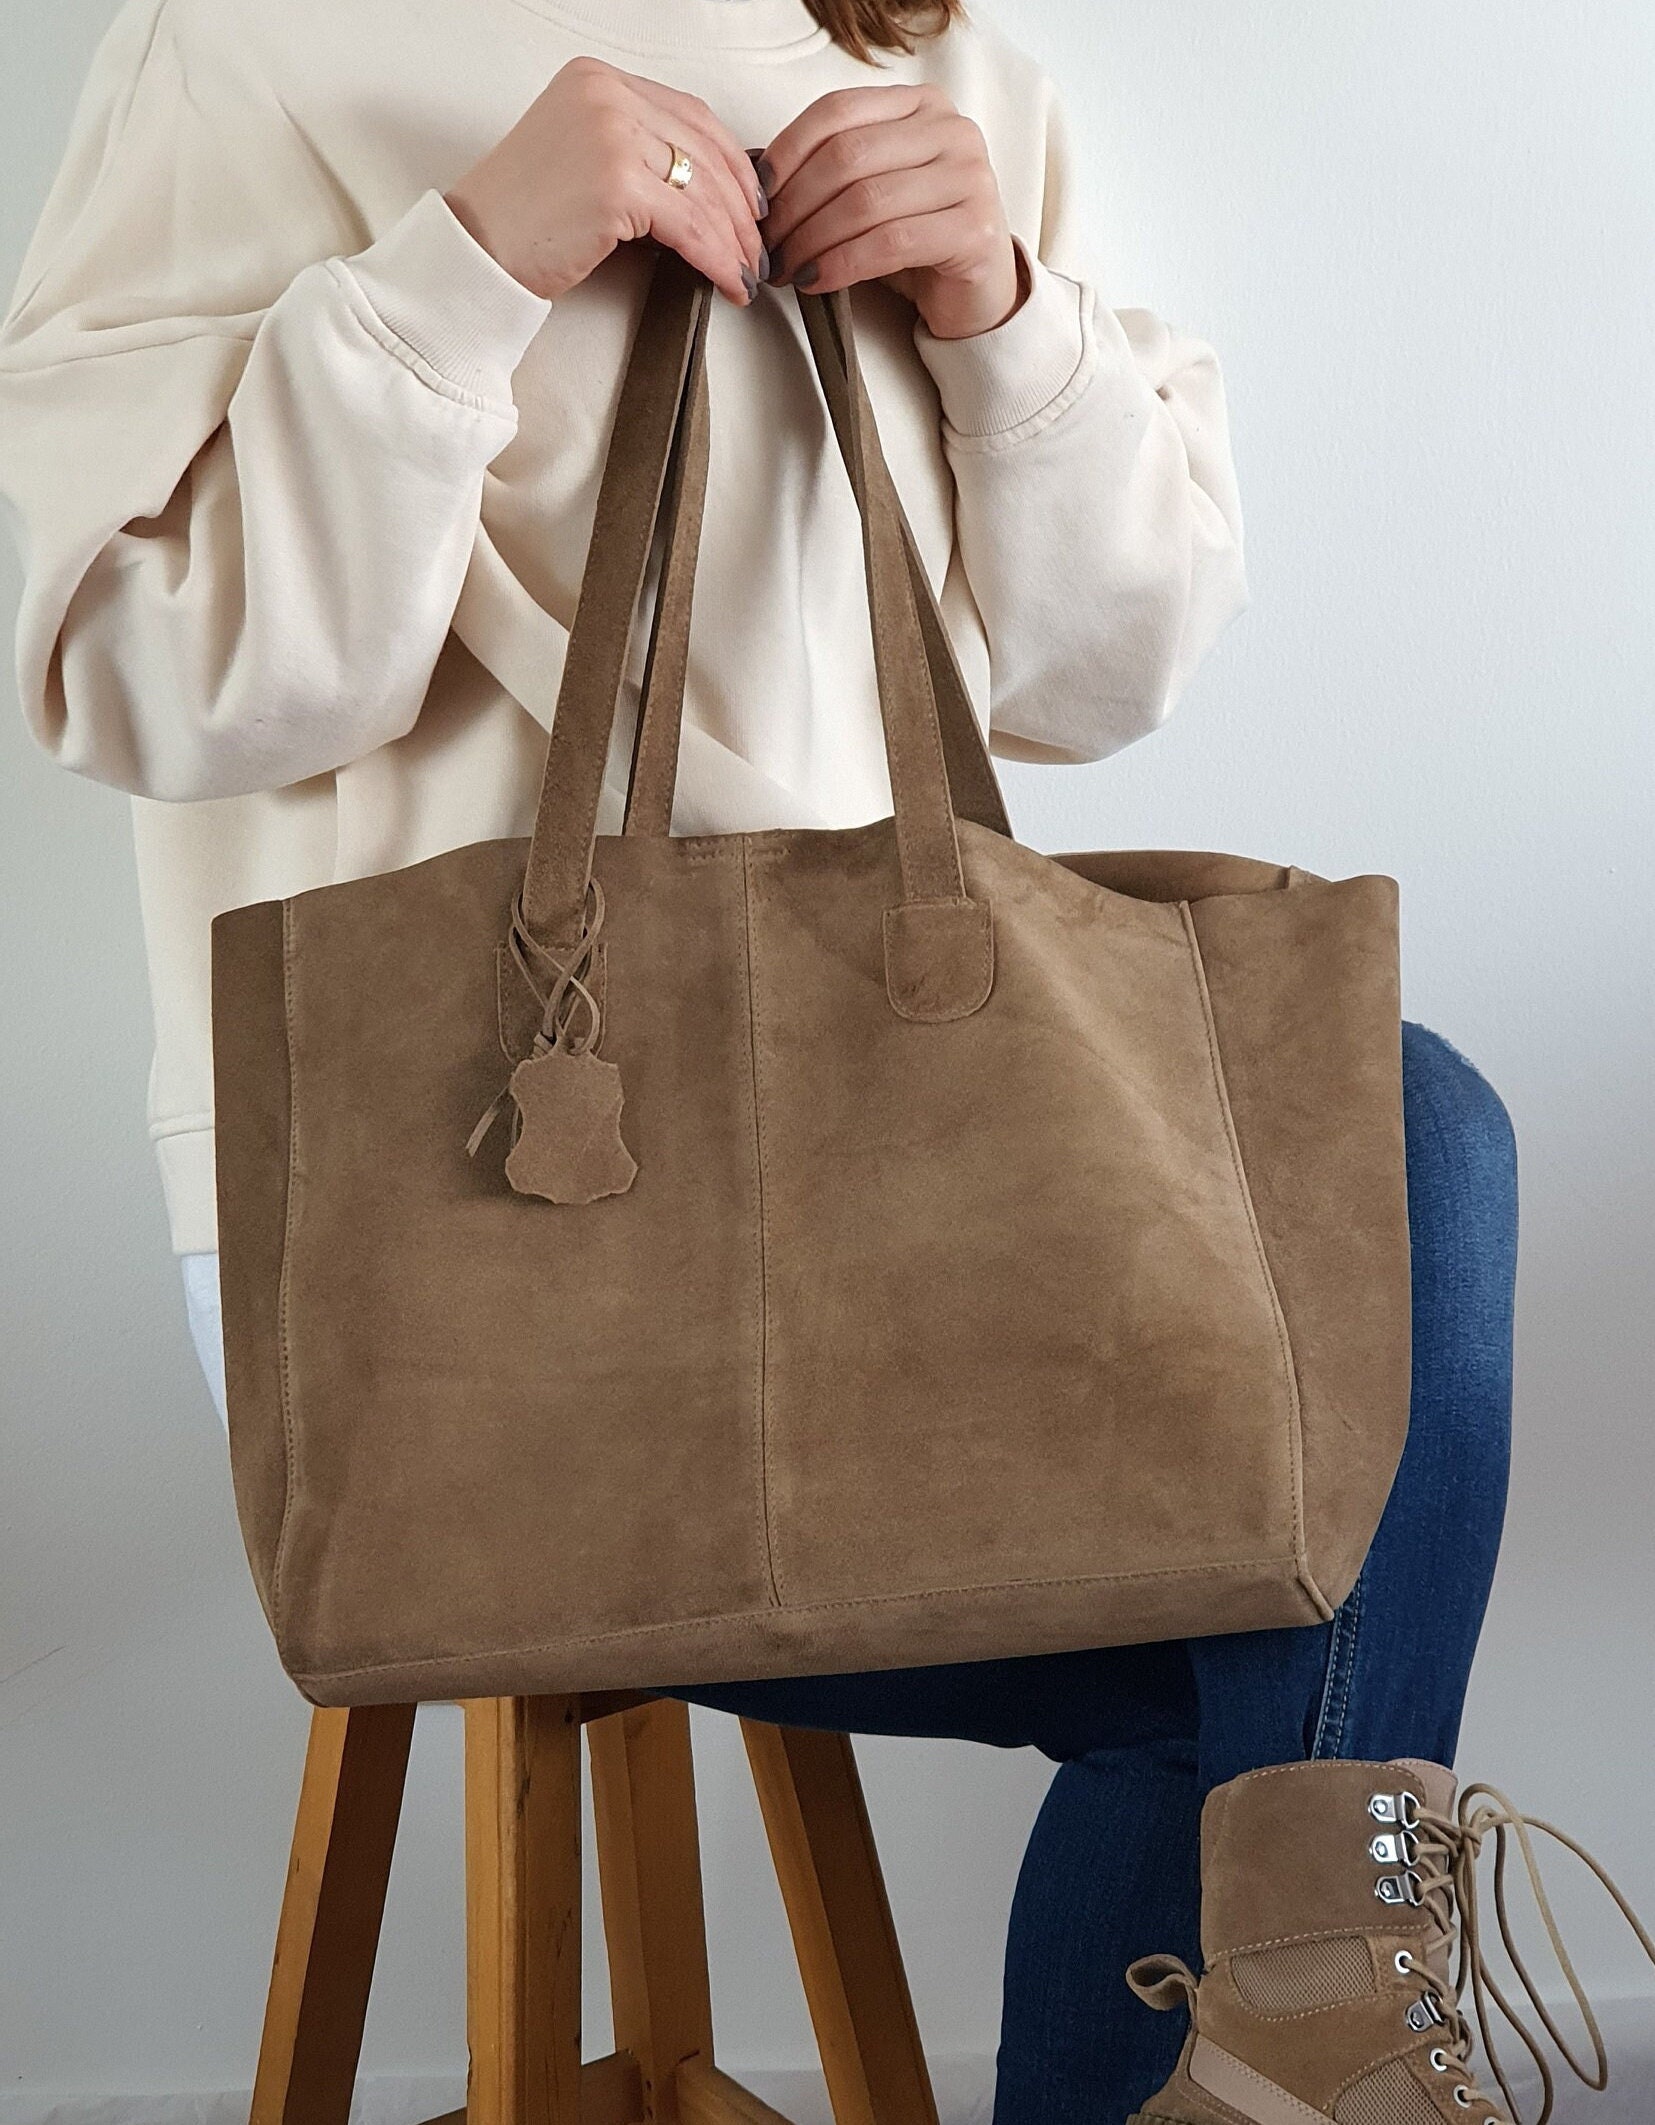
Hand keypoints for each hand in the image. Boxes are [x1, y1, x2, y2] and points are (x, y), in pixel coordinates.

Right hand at [445, 57, 764, 306]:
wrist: (476, 252)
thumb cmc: (521, 218)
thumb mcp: (581, 158)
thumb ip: (635, 151)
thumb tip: (702, 187)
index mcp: (597, 80)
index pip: (691, 115)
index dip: (732, 165)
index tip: (750, 204)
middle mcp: (606, 95)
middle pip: (704, 150)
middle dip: (741, 209)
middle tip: (757, 248)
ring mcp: (611, 134)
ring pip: (703, 190)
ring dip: (735, 240)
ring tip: (746, 273)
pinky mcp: (616, 184)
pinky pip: (690, 226)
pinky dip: (718, 258)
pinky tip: (729, 281)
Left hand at [758, 86, 1024, 339]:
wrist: (974, 293)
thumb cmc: (915, 241)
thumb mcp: (873, 190)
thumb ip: (833, 170)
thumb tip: (757, 178)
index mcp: (920, 105)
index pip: (837, 112)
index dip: (787, 152)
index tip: (758, 197)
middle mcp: (952, 130)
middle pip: (847, 156)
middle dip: (795, 205)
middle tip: (767, 245)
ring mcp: (970, 177)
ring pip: (865, 201)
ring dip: (812, 240)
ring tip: (786, 268)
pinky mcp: (976, 229)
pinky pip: (890, 242)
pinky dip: (843, 263)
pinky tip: (816, 280)